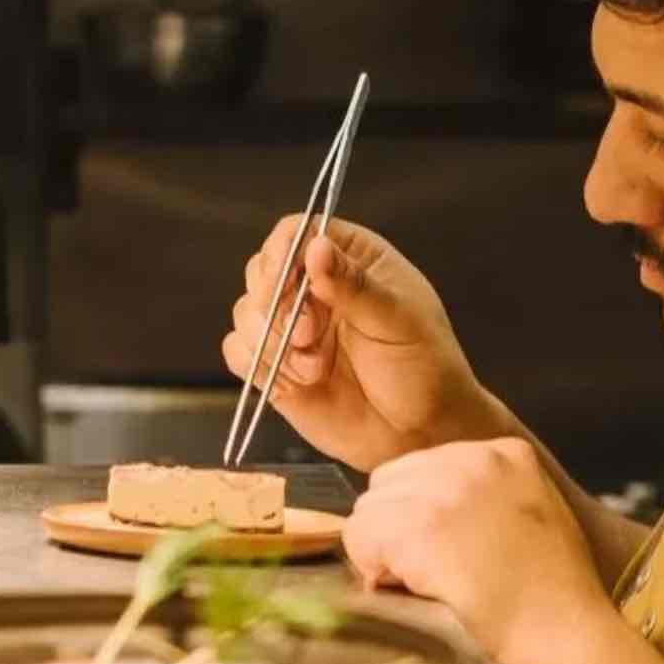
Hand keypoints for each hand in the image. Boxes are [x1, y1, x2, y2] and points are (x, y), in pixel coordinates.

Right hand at [222, 217, 493, 468]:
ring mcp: (294, 327)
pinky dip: (256, 364)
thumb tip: (316, 247)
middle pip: (262, 270)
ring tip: (314, 367)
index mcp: (352, 259)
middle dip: (275, 304)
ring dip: (270, 341)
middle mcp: (316, 287)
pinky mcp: (276, 366)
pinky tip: (297, 381)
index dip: (281, 253)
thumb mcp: (398, 320)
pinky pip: (238, 352)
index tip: (284, 283)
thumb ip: (354, 285)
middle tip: (308, 335)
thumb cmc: (424, 367)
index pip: (297, 232)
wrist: (419, 431)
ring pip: (246, 312)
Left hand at [340, 437, 611, 663]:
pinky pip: (360, 536)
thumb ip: (490, 498)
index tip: (451, 552)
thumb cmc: (554, 599)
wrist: (566, 641)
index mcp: (507, 453)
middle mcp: (475, 458)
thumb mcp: (535, 518)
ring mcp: (446, 489)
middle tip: (429, 574)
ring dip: (384, 550)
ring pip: (370, 508)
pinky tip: (411, 592)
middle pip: (393, 480)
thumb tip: (432, 514)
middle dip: (399, 526)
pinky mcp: (419, 525)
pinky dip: (372, 569)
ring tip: (424, 586)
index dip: (427, 513)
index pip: (429, 465)